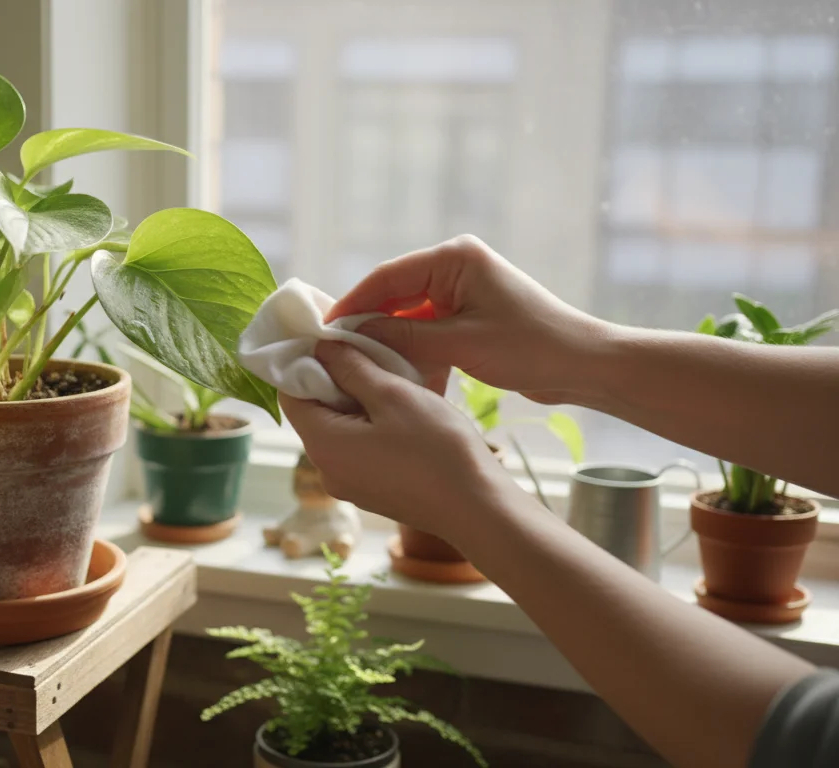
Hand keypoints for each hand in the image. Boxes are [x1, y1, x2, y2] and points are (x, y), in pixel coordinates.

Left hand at [281, 341, 520, 539]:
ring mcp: (348, 485)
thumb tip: (321, 349)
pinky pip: (358, 450)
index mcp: (323, 445)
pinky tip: (402, 415)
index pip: (290, 395)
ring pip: (339, 430)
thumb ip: (351, 368)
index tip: (330, 343)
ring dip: (357, 403)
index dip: (304, 364)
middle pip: (314, 413)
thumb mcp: (392, 395)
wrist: (477, 507)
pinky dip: (370, 427)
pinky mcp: (371, 492)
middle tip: (368, 357)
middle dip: (335, 381)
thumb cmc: (436, 449)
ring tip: (391, 383)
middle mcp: (326, 470)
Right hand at [329, 235, 613, 405]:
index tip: (323, 333)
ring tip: (364, 368)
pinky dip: (413, 351)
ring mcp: (460, 291)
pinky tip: (400, 374)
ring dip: (391, 343)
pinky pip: (425, 329)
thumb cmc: (530, 347)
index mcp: (454, 258)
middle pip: (393, 295)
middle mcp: (454, 267)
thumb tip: (352, 336)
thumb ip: (403, 336)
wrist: (583, 365)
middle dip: (368, 326)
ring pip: (406, 315)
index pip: (387, 277)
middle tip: (335, 354)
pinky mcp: (466, 315)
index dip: (352, 305)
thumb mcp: (460, 343)